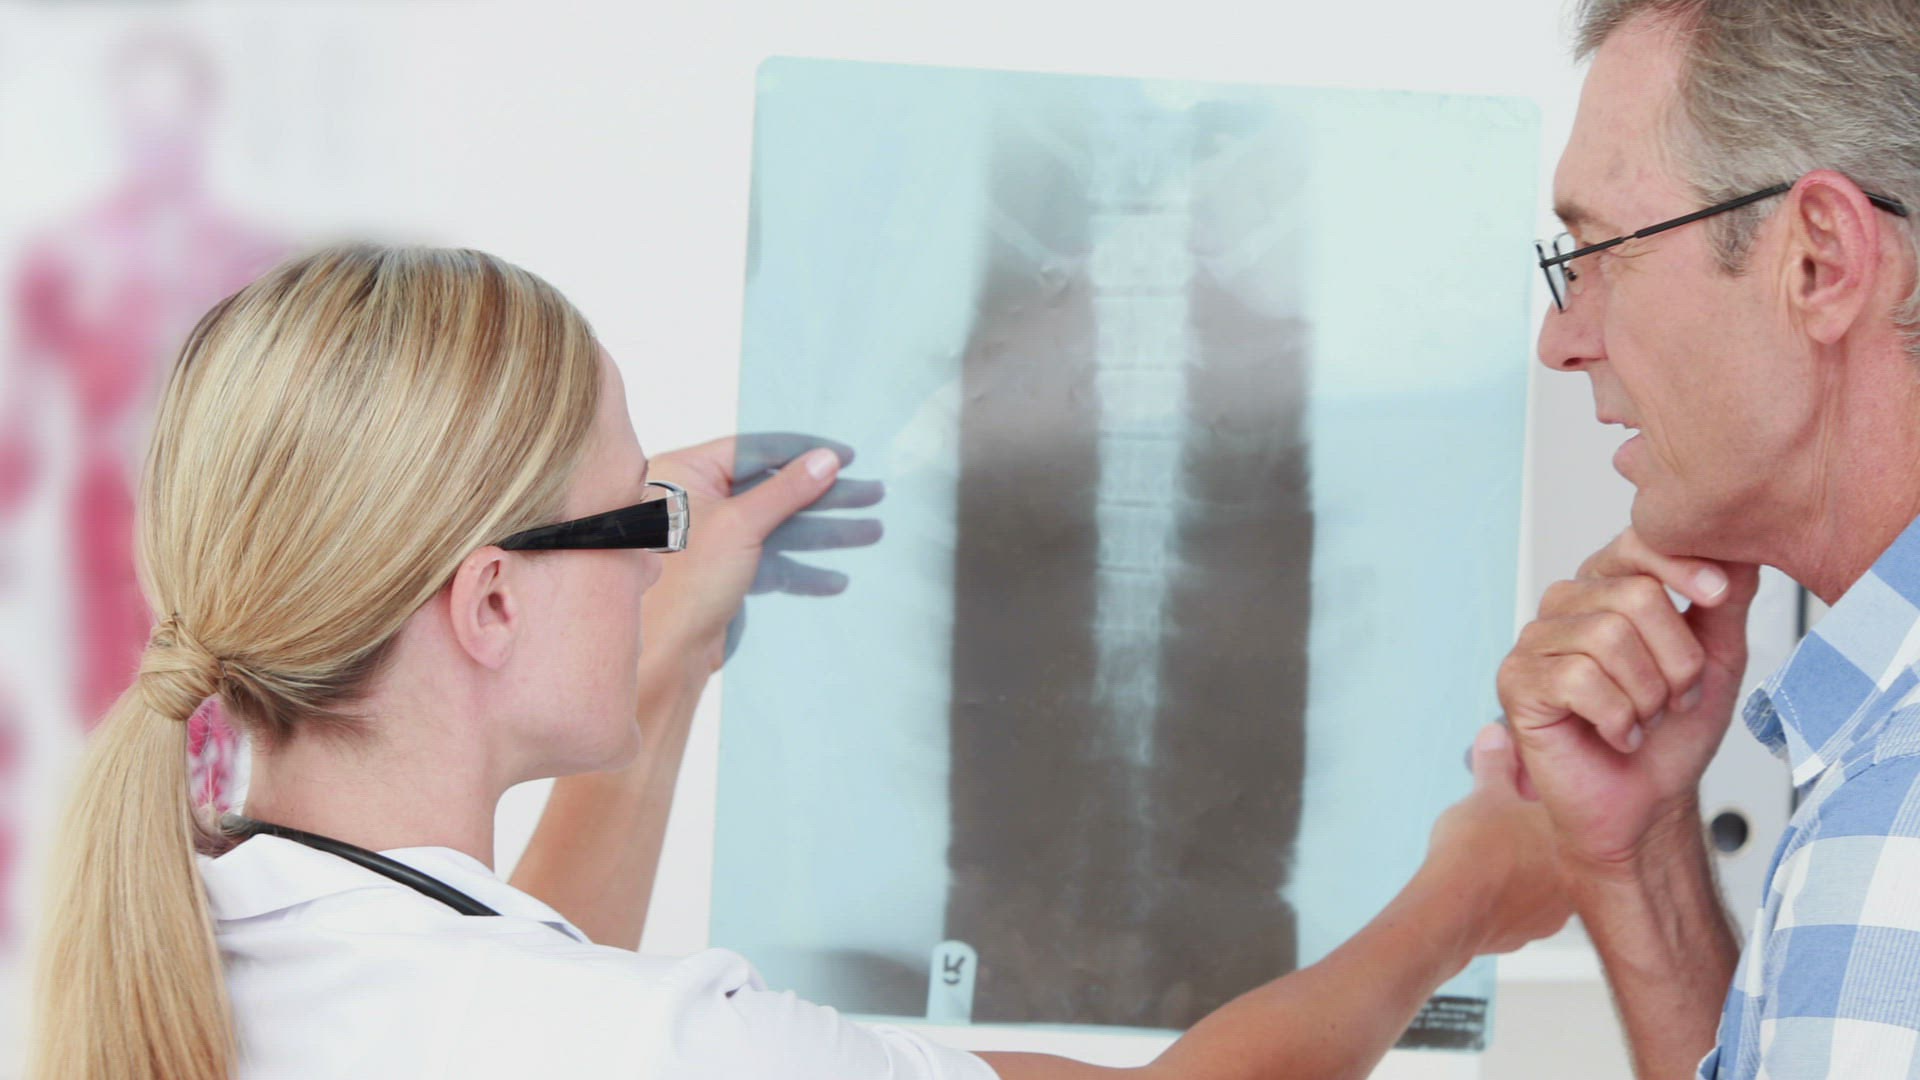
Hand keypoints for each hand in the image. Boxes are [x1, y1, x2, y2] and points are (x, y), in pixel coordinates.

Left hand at [641, 433, 883, 672]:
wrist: (665, 654)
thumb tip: (826, 459)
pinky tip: (836, 580)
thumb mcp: (742, 525)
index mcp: (687, 474)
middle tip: (873, 494)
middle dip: (826, 497)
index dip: (803, 452)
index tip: (846, 456)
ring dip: (824, 533)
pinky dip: (802, 569)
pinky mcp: (725, 573)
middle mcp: (698, 501)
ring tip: (872, 532)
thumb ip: (787, 490)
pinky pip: (771, 562)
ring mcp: (713, 539)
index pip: (755, 450)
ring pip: (778, 528)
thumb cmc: (686, 581)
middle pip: (773, 490)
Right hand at [1423, 723, 1570, 955]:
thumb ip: (1496, 764)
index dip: (1533, 799)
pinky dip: (1503, 895)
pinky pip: (1520, 908)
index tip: (1513, 792)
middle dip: (1526, 833)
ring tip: (1484, 854)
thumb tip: (1495, 735)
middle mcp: (1571, 880)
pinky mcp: (1526, 935)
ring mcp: (1551, 914)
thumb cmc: (1477, 850)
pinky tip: (1480, 884)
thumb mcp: (1487, 794)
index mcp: (1570, 841)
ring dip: (1518, 867)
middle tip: (1496, 821)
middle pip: (1550, 848)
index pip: (1561, 812)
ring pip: (1538, 881)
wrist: (1454, 909)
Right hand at [1496, 529, 1758, 869]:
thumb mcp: (1717, 656)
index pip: (1636, 543)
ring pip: (1608, 638)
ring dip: (1647, 695)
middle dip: (1676, 659)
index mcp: (1605, 588)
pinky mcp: (1516, 683)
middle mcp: (1564, 607)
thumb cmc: (1673, 735)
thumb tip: (1740, 546)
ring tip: (1645, 719)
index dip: (1682, 566)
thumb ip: (1725, 598)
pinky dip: (1617, 719)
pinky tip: (1618, 735)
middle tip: (1676, 699)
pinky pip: (1579, 680)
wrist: (1647, 806)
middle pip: (1634, 596)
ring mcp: (1533, 642)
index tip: (1718, 597)